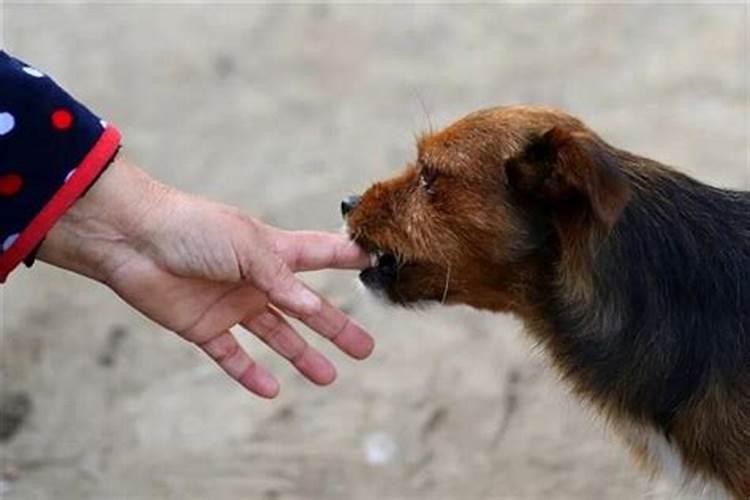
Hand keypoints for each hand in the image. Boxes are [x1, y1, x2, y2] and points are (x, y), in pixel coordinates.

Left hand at [38, 156, 373, 397]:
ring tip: (328, 377)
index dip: (348, 259)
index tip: (376, 263)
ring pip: (276, 335)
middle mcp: (257, 279)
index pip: (322, 254)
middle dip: (336, 327)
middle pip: (306, 308)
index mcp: (273, 251)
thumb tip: (315, 306)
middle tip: (364, 348)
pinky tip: (271, 389)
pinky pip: (231, 355)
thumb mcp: (249, 247)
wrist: (132, 239)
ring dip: (301, 356)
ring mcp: (232, 304)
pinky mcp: (203, 326)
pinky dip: (249, 373)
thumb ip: (283, 279)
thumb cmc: (194, 229)